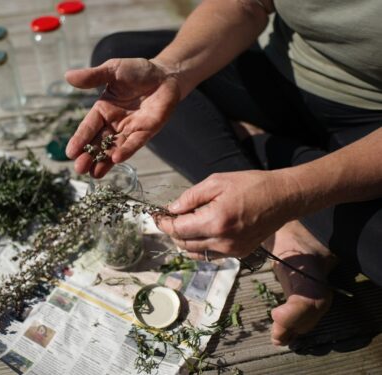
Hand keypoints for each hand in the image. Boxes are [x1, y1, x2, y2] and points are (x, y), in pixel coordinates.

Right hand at [65, 58, 180, 177]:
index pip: (88, 127)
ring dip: (104, 161)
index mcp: (103, 110)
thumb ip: (92, 76)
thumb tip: (67, 76)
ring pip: (114, 148)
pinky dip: (126, 151)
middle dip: (89, 156)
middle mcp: (114, 123)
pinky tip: (116, 159)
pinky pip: (134, 143)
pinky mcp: (146, 132)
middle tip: (79, 169)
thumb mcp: (112, 70)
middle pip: (98, 142)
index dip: (79, 140)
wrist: (165, 75)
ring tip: (94, 174)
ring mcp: (130, 129)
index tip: (69, 153)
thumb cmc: (137, 71)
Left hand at [156, 170, 298, 258]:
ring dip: (184, 239)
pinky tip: (199, 231)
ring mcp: (232, 251)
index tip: (156, 215)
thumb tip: (172, 209)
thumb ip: (191, 197)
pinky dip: (199, 246)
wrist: (282, 198)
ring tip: (183, 223)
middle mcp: (223, 241)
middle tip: (167, 217)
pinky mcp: (239, 254)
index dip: (163, 223)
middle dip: (172, 231)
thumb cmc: (251, 185)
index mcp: (216, 221)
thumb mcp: (216, 182)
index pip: (178, 229)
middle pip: (183, 243)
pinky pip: (209, 254)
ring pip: (195, 252)